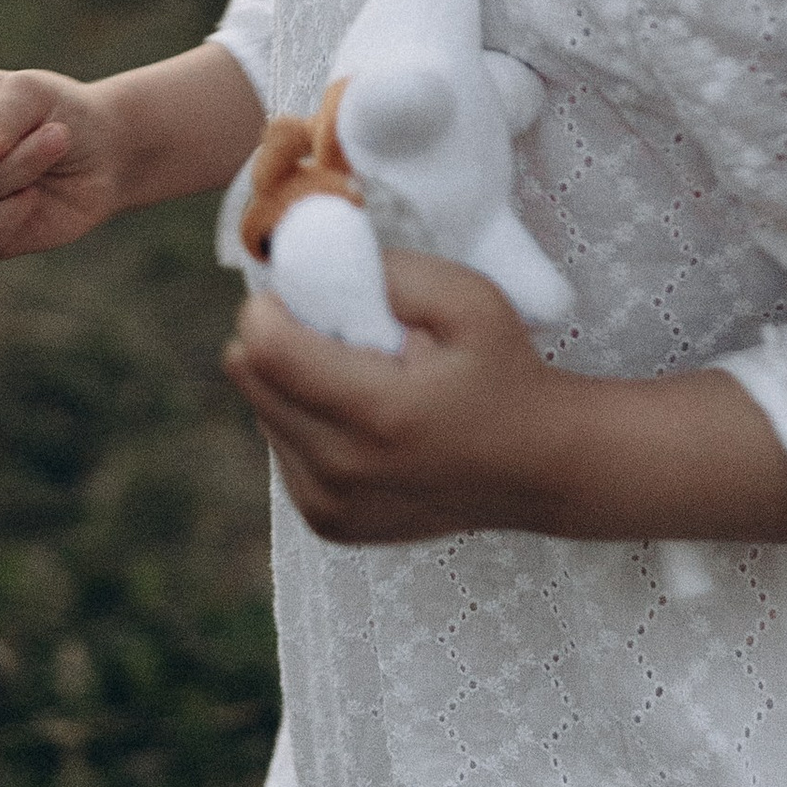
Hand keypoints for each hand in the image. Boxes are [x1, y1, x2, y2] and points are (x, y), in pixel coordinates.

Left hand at [222, 253, 574, 542]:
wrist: (536, 466)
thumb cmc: (504, 373)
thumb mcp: (469, 300)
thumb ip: (395, 272)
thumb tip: (322, 264)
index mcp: (378, 414)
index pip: (266, 352)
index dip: (268, 308)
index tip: (299, 292)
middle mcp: (344, 470)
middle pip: (251, 381)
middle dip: (278, 339)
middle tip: (333, 328)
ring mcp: (331, 505)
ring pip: (262, 412)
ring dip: (292, 383)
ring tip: (359, 377)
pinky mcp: (328, 522)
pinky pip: (282, 448)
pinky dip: (305, 422)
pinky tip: (359, 417)